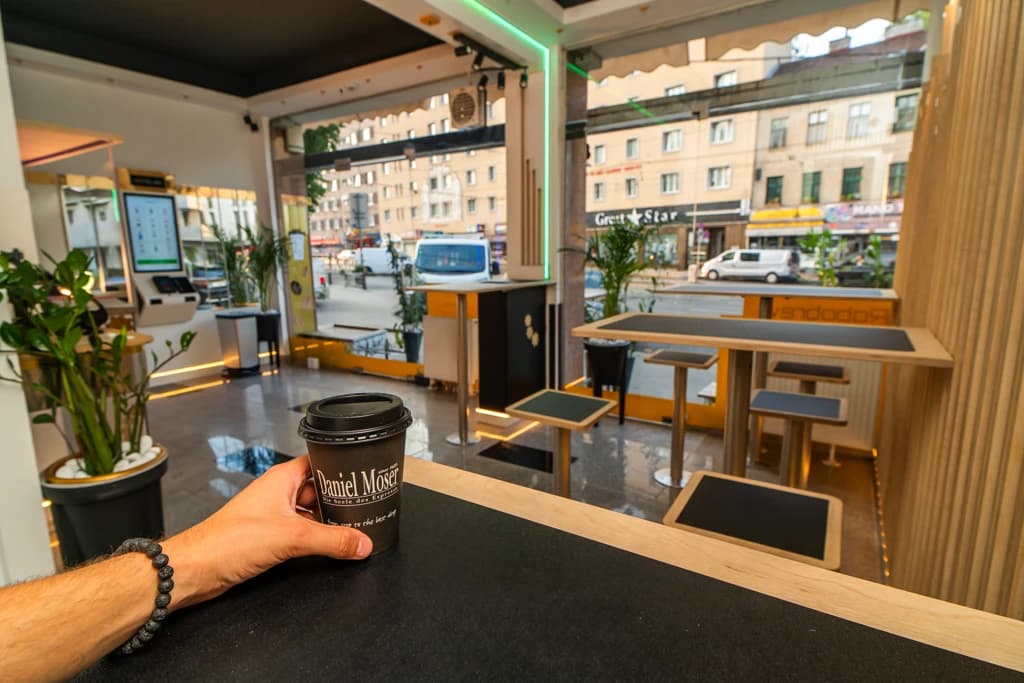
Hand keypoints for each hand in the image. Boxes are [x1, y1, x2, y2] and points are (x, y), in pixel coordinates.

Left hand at [163, 455, 371, 609]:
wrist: (197, 569)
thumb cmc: (229, 541)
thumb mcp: (292, 538)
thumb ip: (332, 541)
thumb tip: (362, 543)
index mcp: (281, 479)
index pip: (319, 463)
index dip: (341, 468)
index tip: (364, 476)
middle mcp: (277, 493)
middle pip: (318, 490)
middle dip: (339, 500)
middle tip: (366, 507)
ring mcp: (272, 515)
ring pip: (310, 513)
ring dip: (327, 521)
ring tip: (353, 528)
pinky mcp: (268, 536)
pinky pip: (299, 532)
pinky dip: (315, 537)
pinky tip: (329, 546)